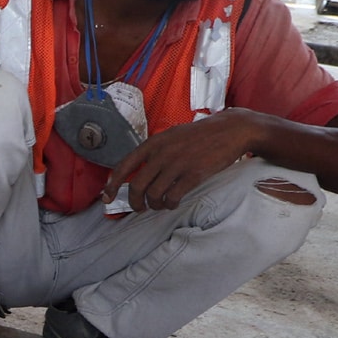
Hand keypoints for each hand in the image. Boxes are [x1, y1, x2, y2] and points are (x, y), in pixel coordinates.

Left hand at [102, 109, 258, 210]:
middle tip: (139, 208)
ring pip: (153, 195)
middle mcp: (161, 153)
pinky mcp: (193, 174)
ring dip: (154, 205)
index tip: (106, 198)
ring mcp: (177, 164)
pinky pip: (172, 197)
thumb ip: (155, 150)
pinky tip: (173, 203)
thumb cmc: (200, 135)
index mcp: (153, 143)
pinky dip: (170, 205)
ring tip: (160, 205)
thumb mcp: (172, 135)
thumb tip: (138, 170)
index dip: (111, 185)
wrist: (230, 130)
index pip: (123, 166)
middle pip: (136, 186)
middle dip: (134, 202)